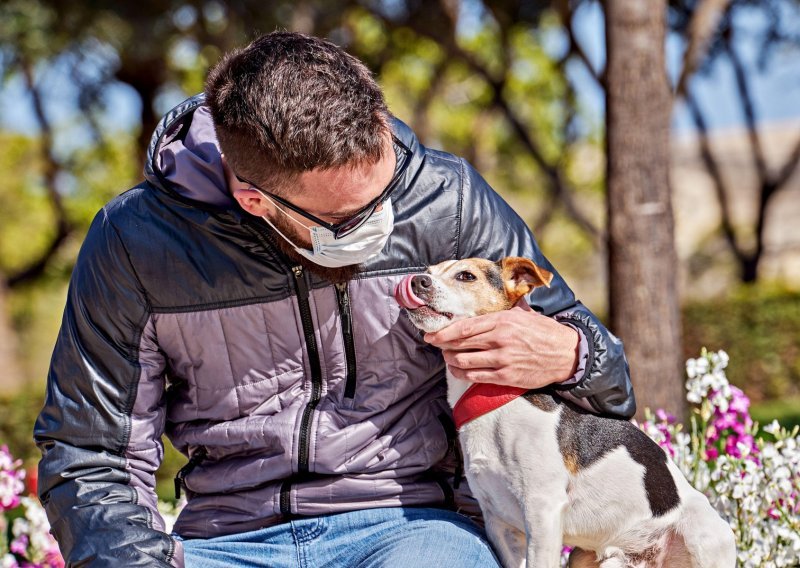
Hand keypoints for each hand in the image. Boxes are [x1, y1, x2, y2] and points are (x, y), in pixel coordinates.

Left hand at [423, 300, 579, 388]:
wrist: (566, 354)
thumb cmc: (543, 332)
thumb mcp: (523, 314)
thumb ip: (502, 311)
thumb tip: (485, 305)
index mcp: (502, 321)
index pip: (464, 327)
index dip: (444, 333)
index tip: (431, 335)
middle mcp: (500, 339)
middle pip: (460, 344)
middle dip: (443, 346)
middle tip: (436, 346)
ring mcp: (502, 359)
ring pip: (464, 362)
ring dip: (451, 361)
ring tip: (448, 358)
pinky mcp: (506, 376)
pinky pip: (476, 377)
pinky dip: (462, 374)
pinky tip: (458, 371)